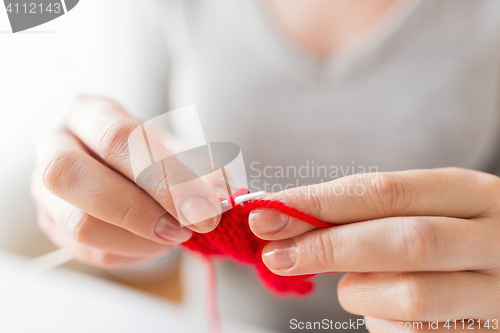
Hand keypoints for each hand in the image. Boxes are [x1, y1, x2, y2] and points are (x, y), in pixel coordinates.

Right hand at [31, 96, 220, 268]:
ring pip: (80, 224)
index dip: (163, 177)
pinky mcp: (52, 226)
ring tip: (175, 235)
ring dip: (140, 239)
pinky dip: (134, 253)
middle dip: (136, 210)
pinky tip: (156, 242)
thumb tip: (219, 198)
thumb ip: (203, 171)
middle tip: (183, 229)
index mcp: (87, 111)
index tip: (204, 209)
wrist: (129, 171)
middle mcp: (53, 144)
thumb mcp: (183, 151)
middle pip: (70, 175)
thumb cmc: (154, 155)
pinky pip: (90, 253)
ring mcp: (44, 189)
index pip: (116, 136)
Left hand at [249, 168, 499, 330]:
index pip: (383, 191)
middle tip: (276, 255)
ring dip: (361, 293)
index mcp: (470, 193)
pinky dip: (383, 322)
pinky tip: (389, 309)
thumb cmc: (444, 239)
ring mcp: (496, 293)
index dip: (318, 203)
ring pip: (410, 297)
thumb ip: (361, 215)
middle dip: (327, 248)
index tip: (266, 213)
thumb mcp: (417, 212)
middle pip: (402, 241)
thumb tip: (279, 223)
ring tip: (359, 286)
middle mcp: (493, 239)